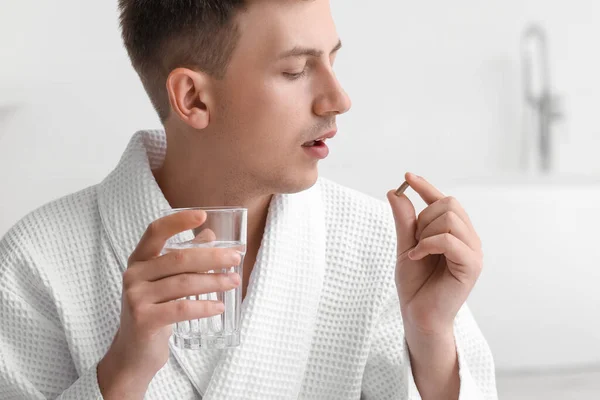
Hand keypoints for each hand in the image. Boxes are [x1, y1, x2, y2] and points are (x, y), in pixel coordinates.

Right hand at [97, 210, 241, 398]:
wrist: (133, 353)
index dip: (178, 221)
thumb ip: (183, 257)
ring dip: (214, 282)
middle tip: (236, 259)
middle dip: (212, 257)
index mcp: (138, 260)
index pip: (155, 232)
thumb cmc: (154, 311)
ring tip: (234, 282)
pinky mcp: (143, 319)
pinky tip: (219, 307)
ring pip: (183, 283)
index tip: (202, 215)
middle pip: (178, 258)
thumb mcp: (165, 281)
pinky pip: (180, 309)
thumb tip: (210, 234)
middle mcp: (133, 275)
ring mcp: (135, 297)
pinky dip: (204, 307)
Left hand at [387, 173, 482, 335]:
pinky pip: (450, 240)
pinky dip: (428, 245)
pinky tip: (417, 257)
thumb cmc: (415, 284)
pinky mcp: (472, 266)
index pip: (444, 200)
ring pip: (451, 218)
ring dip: (426, 232)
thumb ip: (404, 221)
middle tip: (415, 242)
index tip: (407, 176)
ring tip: (418, 252)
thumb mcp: (405, 246)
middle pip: (449, 204)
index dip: (426, 186)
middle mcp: (468, 239)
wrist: (418, 315)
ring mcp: (473, 251)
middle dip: (424, 218)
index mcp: (455, 233)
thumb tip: (394, 192)